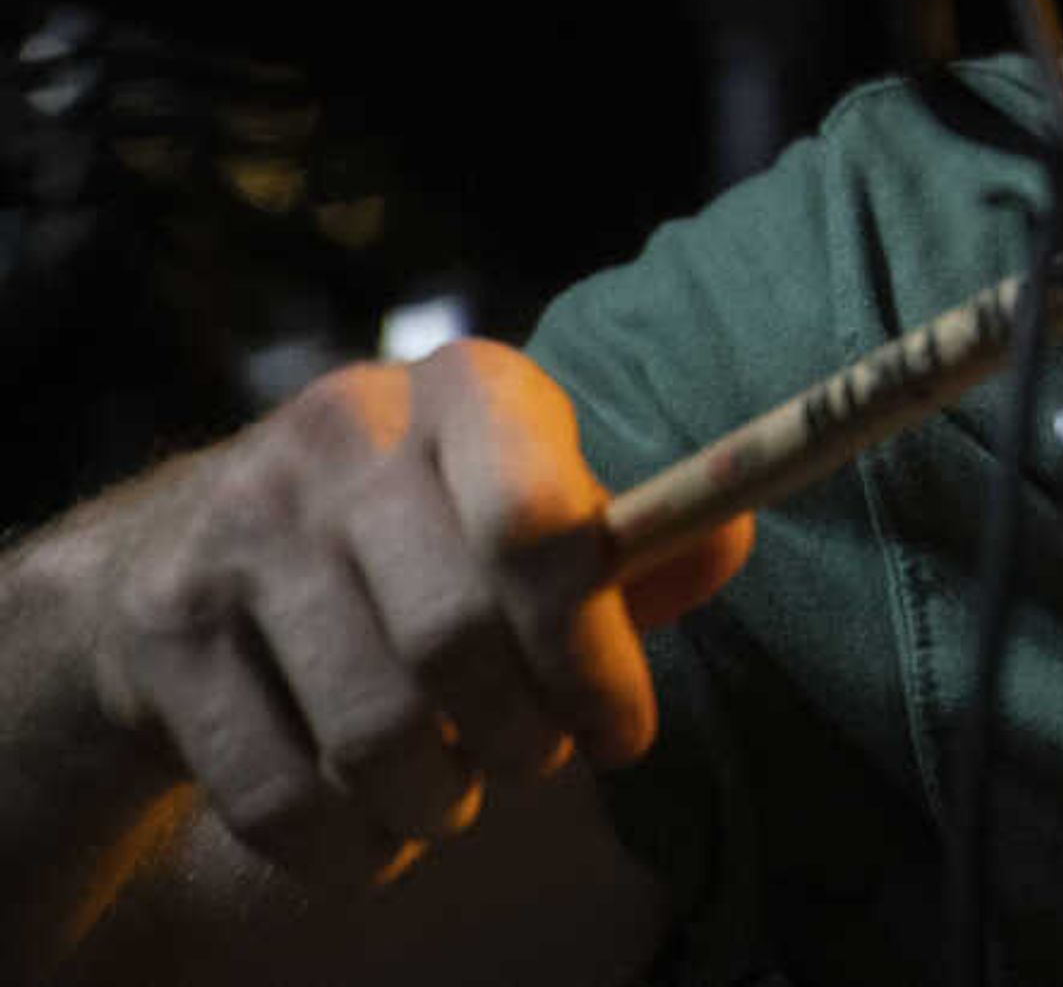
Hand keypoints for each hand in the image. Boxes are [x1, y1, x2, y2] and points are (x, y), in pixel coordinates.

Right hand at [85, 341, 751, 889]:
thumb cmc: (408, 542)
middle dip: (521, 737)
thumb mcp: (516, 507)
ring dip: (438, 801)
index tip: (620, 730)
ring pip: (372, 729)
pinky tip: (371, 831)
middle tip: (535, 762)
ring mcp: (239, 526)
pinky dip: (346, 846)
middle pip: (459, 637)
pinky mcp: (162, 628)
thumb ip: (624, 544)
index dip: (594, 648)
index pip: (540, 522)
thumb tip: (727, 541)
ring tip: (454, 797)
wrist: (175, 561)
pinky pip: (277, 794)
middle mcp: (346, 432)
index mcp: (467, 388)